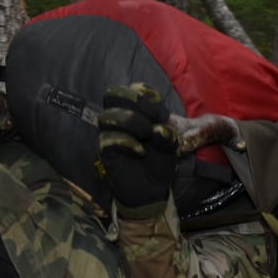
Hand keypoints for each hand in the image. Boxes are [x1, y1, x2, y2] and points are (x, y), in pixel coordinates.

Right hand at [98, 84, 178, 214]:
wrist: (151, 189)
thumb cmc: (159, 161)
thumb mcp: (171, 145)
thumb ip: (168, 134)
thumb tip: (160, 130)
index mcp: (135, 111)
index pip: (133, 89)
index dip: (148, 97)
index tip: (163, 115)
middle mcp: (119, 118)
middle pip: (112, 94)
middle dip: (135, 101)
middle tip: (153, 119)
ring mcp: (110, 133)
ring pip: (107, 116)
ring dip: (131, 121)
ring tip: (147, 135)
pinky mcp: (106, 151)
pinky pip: (108, 139)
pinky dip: (127, 142)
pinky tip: (141, 152)